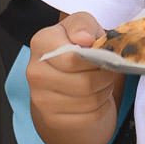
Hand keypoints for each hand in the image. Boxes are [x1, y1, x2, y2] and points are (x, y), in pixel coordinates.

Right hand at [27, 12, 123, 143]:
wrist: (63, 71)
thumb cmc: (75, 43)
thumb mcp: (82, 24)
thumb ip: (83, 25)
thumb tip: (84, 38)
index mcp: (41, 43)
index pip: (71, 58)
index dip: (96, 58)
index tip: (104, 55)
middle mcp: (35, 72)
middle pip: (84, 83)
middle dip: (105, 77)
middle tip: (110, 70)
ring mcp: (40, 99)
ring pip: (88, 102)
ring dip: (105, 91)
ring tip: (104, 81)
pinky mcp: (51, 119)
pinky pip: (88, 119)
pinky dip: (102, 108)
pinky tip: (98, 96)